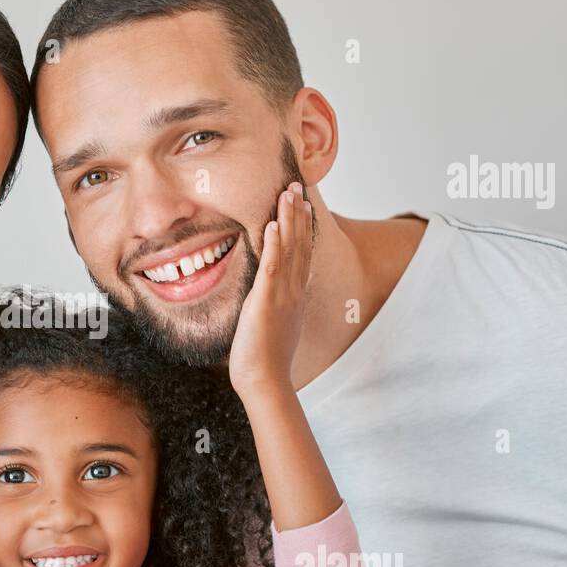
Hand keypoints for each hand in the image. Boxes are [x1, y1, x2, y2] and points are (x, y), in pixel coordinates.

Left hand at [228, 182, 313, 397]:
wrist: (264, 380)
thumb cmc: (264, 358)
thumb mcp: (273, 324)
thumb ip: (273, 304)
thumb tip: (268, 295)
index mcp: (293, 295)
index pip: (301, 254)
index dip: (302, 227)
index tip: (302, 204)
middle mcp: (292, 291)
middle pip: (299, 245)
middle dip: (298, 214)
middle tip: (296, 186)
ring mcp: (282, 295)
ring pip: (288, 250)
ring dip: (288, 220)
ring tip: (287, 193)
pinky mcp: (266, 302)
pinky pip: (272, 268)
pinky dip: (273, 245)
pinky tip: (271, 225)